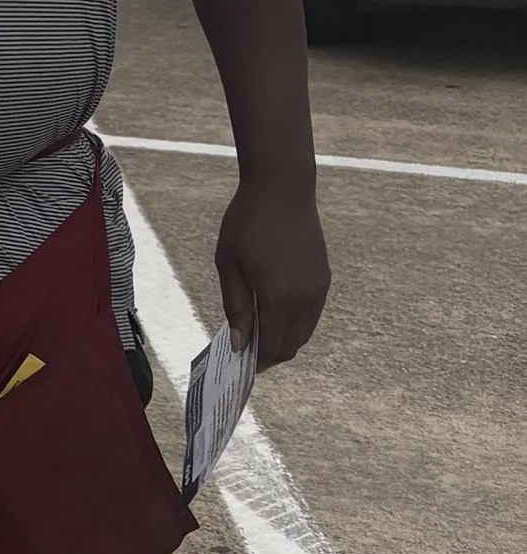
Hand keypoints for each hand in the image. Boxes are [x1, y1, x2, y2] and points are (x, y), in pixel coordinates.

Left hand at [212, 177, 329, 366]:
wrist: (283, 190)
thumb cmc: (247, 224)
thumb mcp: (229, 266)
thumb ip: (235, 307)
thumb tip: (239, 343)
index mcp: (278, 300)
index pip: (272, 347)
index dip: (257, 361)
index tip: (241, 363)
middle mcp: (305, 300)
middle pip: (292, 345)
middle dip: (270, 355)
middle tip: (247, 350)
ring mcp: (318, 289)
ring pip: (304, 331)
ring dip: (285, 338)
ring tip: (259, 330)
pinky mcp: (324, 278)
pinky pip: (311, 313)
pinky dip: (296, 322)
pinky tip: (275, 310)